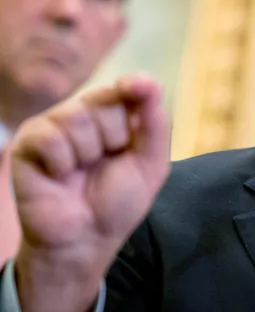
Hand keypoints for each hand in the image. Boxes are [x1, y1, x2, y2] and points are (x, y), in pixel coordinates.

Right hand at [11, 74, 169, 311]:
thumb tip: (150, 84)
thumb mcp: (151, 165)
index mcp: (117, 116)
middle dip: (115, 138)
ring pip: (78, 117)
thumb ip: (155, 125)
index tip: (136, 86)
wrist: (85, 239)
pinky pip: (50, 137)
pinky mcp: (28, 143)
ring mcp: (55, 125)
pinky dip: (61, 162)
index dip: (135, 86)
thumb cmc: (118, 202)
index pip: (129, 89)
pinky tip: (60, 175)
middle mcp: (86, 114)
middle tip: (105, 162)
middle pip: (106, 101)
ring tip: (81, 171)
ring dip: (88, 153)